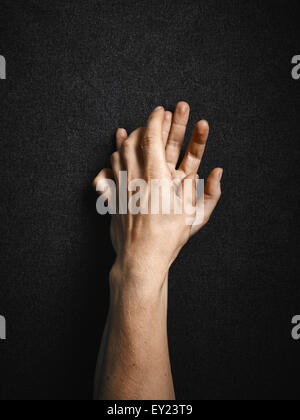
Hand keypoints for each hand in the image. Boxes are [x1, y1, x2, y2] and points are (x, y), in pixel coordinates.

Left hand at [93, 103, 222, 293]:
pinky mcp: (113, 196)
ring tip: (133, 129)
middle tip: (156, 117)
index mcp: (157, 177)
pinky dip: (114, 154)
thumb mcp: (194, 216)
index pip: (154, 138)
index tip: (161, 110)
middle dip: (147, 124)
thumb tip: (216, 172)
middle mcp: (136, 176)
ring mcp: (121, 185)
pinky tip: (116, 148)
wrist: (140, 258)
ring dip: (129, 137)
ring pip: (120, 151)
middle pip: (136, 140)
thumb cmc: (167, 238)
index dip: (157, 120)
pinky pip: (111, 168)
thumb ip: (208, 193)